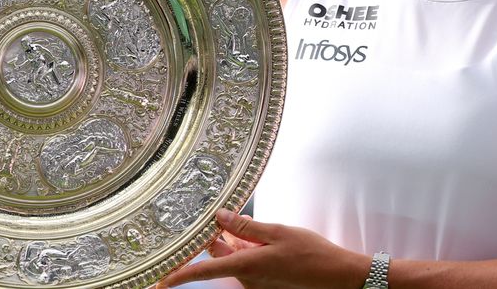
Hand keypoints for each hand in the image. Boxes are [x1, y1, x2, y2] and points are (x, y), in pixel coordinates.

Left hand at [158, 209, 368, 288]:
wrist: (337, 277)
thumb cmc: (311, 254)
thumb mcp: (278, 232)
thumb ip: (245, 226)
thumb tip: (220, 217)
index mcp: (246, 266)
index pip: (203, 270)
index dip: (178, 275)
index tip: (159, 280)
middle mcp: (247, 279)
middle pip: (220, 257)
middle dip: (219, 238)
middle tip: (223, 215)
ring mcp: (256, 284)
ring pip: (235, 259)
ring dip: (238, 242)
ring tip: (254, 225)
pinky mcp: (265, 285)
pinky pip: (248, 265)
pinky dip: (250, 250)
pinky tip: (264, 238)